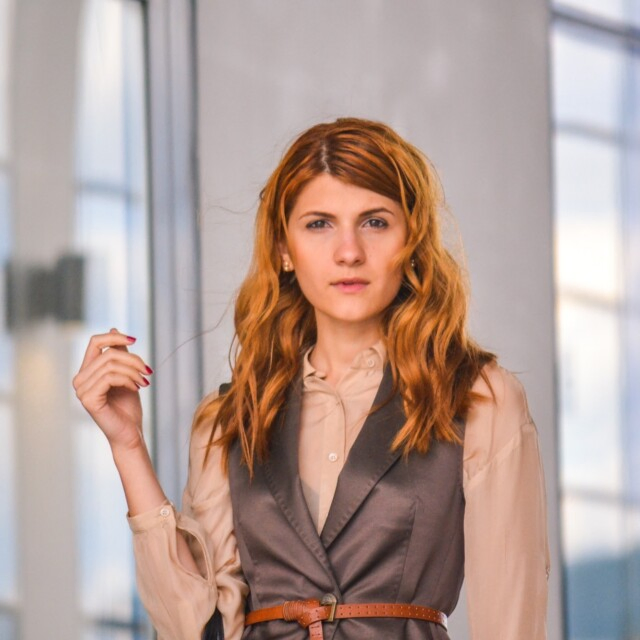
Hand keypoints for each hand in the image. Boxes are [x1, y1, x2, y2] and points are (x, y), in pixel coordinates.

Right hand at [73, 328, 152, 451]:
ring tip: (144, 381)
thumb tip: (114, 329)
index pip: (95, 342)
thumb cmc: (128, 407)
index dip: (115, 337)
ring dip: (133, 371)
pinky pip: (110, 377)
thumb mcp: (126, 374)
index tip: (135, 340)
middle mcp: (80, 379)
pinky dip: (128, 379)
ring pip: (110, 364)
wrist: (130, 433)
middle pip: (108, 353)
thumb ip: (119, 354)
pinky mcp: (88, 399)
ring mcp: (81, 390)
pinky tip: (137, 388)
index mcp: (87, 371)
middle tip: (148, 371)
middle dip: (133, 359)